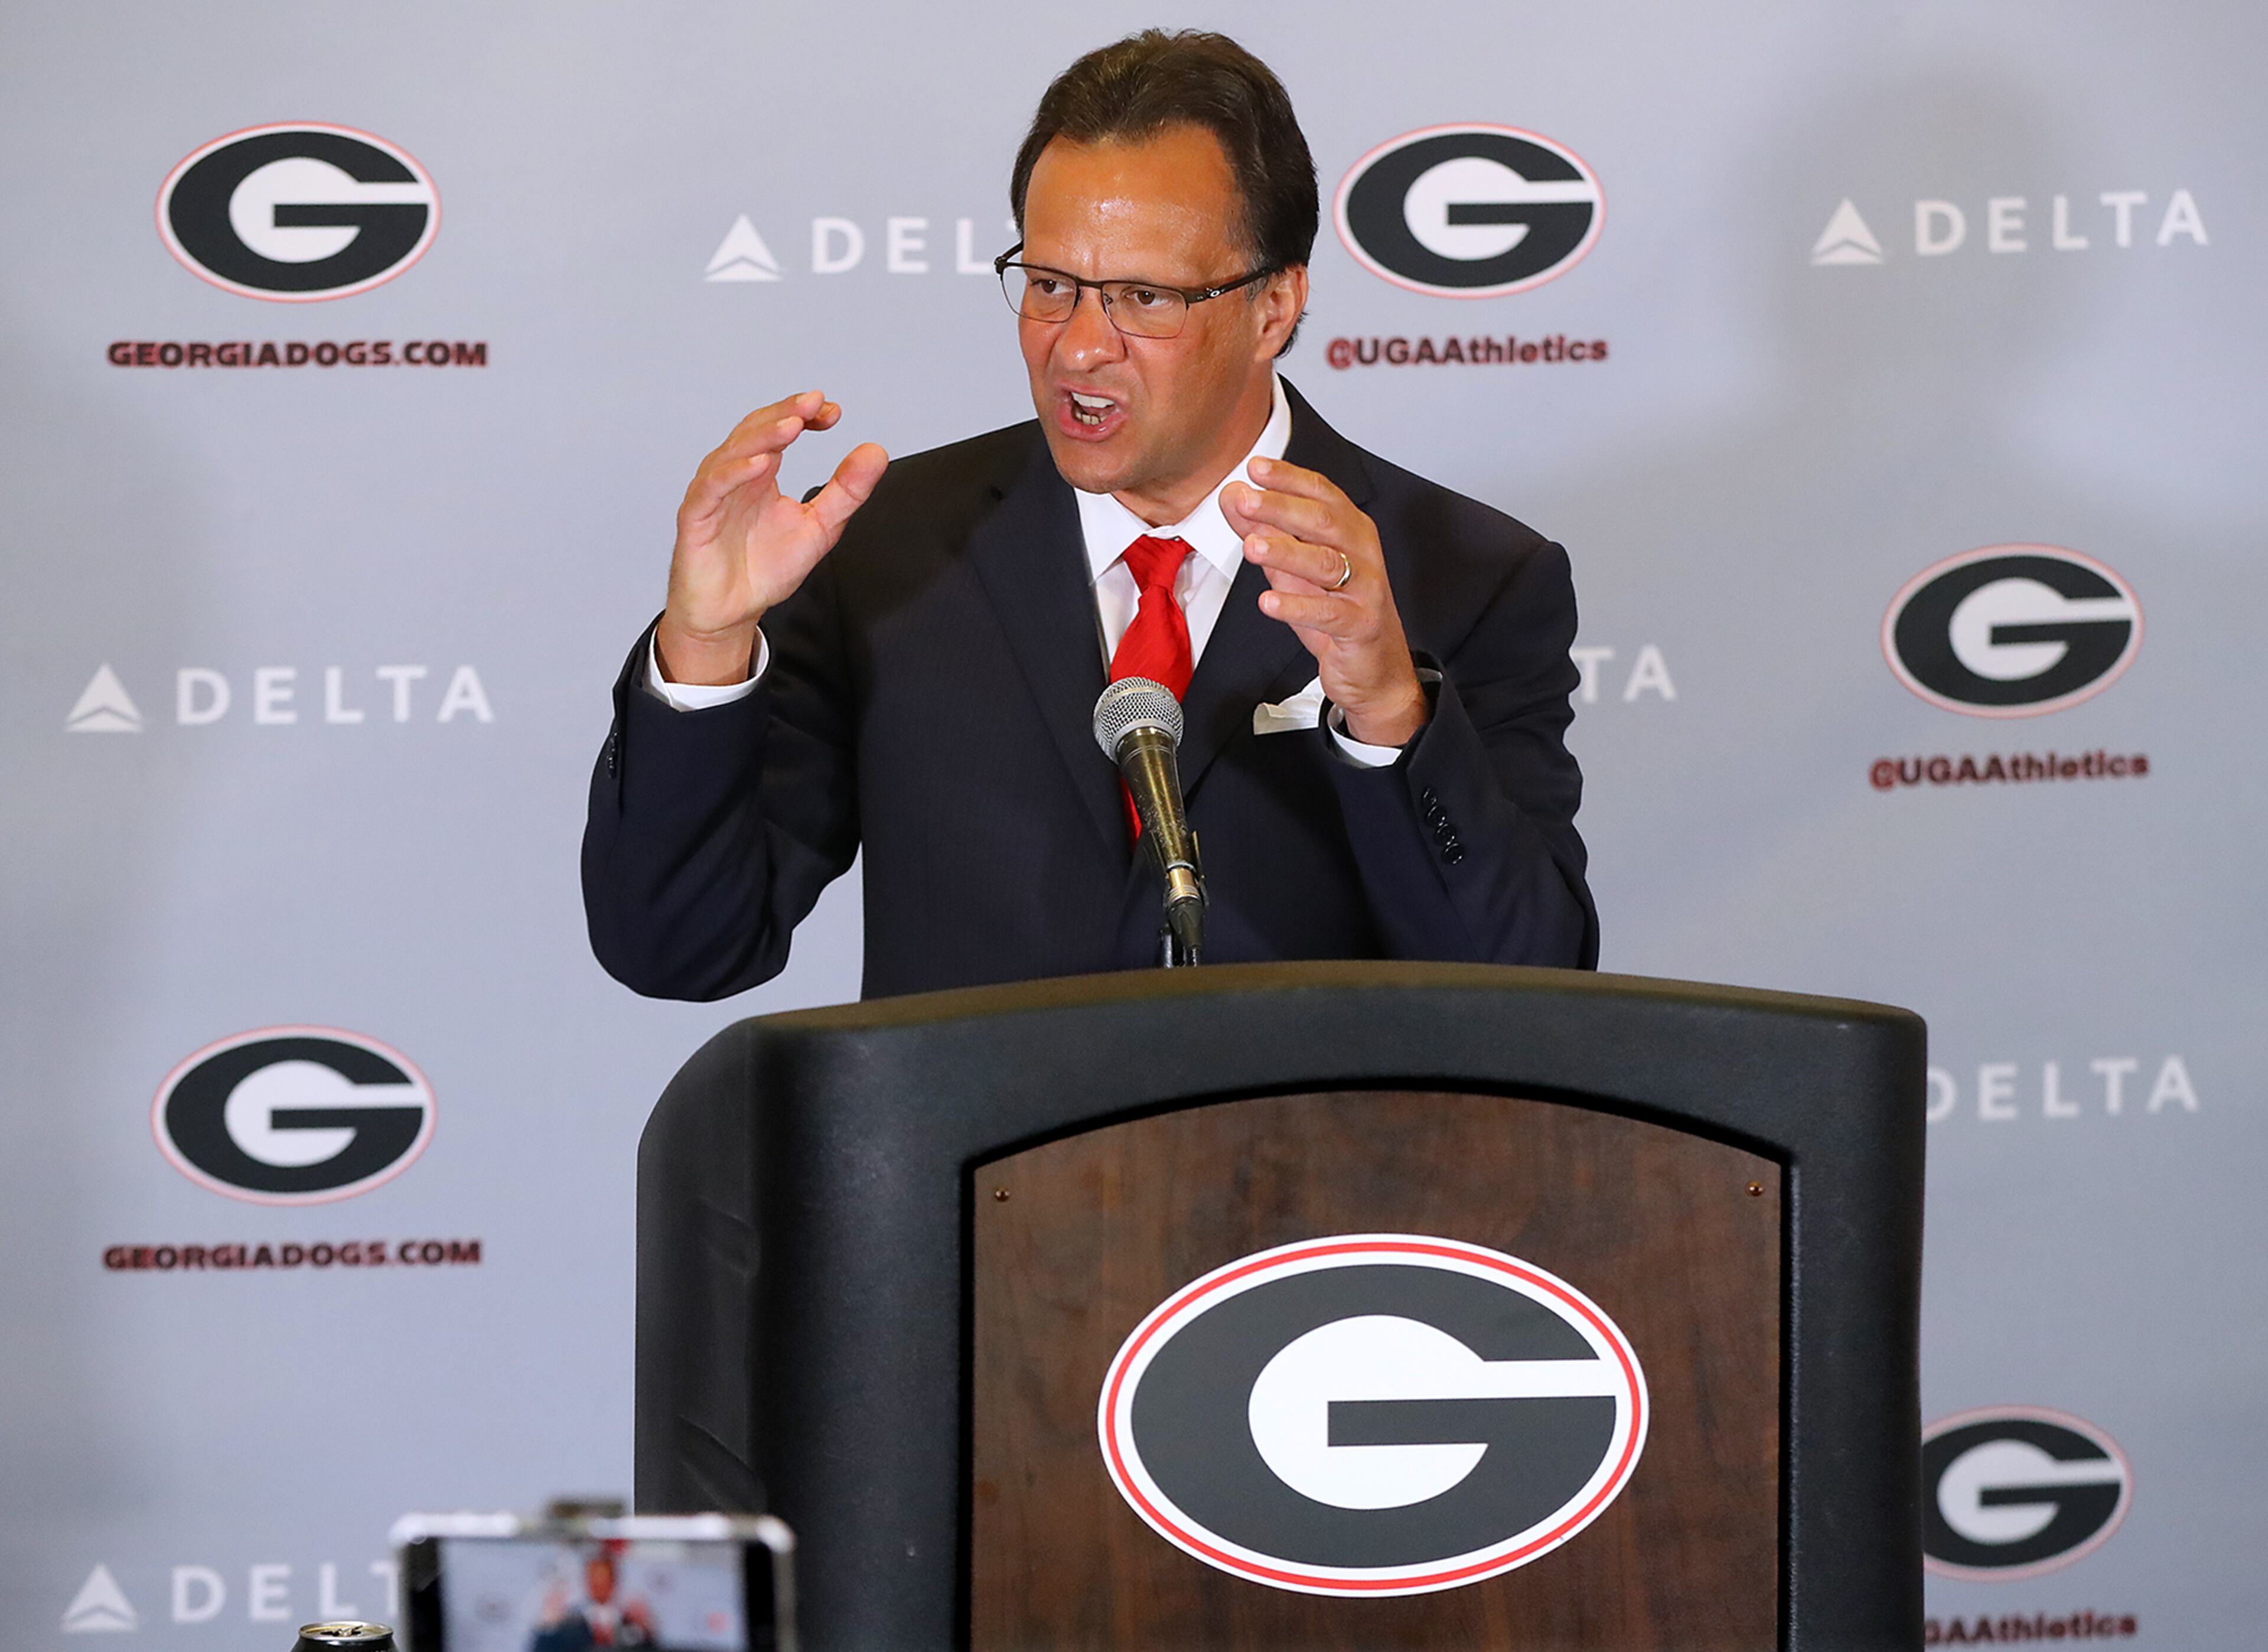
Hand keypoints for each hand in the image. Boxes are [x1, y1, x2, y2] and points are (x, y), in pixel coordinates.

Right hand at [656, 390, 888, 683]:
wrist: (731, 611)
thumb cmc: (764, 568)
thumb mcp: (819, 528)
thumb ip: (846, 491)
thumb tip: (875, 452)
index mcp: (761, 474)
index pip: (779, 429)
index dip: (802, 414)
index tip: (832, 411)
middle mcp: (734, 476)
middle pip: (755, 431)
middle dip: (785, 413)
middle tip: (814, 403)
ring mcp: (713, 494)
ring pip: (733, 453)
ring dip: (764, 436)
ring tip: (793, 425)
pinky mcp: (696, 518)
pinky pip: (712, 489)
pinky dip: (734, 473)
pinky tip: (760, 463)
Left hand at [1222, 457, 1427, 746]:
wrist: (1377, 669)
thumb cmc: (1338, 613)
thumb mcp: (1295, 570)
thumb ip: (1266, 534)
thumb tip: (1234, 499)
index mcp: (1351, 531)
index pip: (1322, 494)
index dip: (1289, 479)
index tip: (1256, 468)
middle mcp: (1362, 554)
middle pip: (1323, 522)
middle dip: (1281, 508)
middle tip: (1245, 500)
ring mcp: (1365, 590)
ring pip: (1326, 563)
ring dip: (1286, 552)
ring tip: (1251, 546)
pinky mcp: (1361, 626)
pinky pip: (1328, 613)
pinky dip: (1297, 606)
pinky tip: (1269, 602)